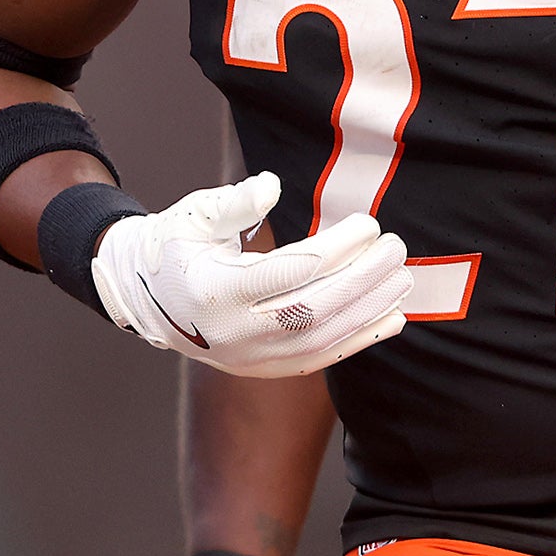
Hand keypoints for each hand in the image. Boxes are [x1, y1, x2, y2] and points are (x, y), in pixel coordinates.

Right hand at [92, 173, 408, 377]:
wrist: (151, 302)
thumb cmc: (176, 248)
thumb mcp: (192, 217)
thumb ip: (233, 203)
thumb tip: (272, 186)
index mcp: (213, 290)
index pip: (288, 272)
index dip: (336, 249)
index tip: (368, 224)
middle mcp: (234, 333)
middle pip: (313, 309)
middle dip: (363, 278)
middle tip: (396, 247)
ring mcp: (251, 358)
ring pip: (323, 339)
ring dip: (371, 309)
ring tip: (404, 278)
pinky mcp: (266, 369)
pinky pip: (322, 358)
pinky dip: (361, 339)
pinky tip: (394, 317)